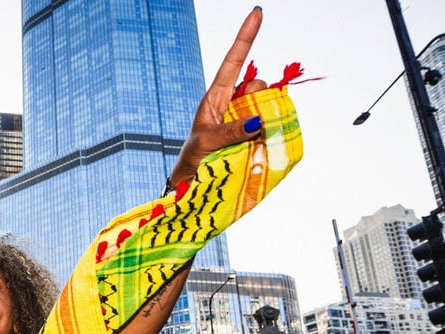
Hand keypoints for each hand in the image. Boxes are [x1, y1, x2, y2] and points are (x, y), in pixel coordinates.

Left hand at [169, 7, 264, 186]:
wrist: (193, 183)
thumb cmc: (193, 159)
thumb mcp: (207, 143)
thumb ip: (230, 132)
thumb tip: (258, 119)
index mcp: (216, 97)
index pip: (233, 61)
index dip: (245, 37)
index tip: (257, 12)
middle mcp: (233, 104)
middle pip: (258, 86)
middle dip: (258, 99)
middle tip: (243, 127)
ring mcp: (246, 118)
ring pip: (267, 106)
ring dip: (264, 122)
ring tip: (243, 145)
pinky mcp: (256, 135)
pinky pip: (272, 126)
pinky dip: (271, 135)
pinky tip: (256, 149)